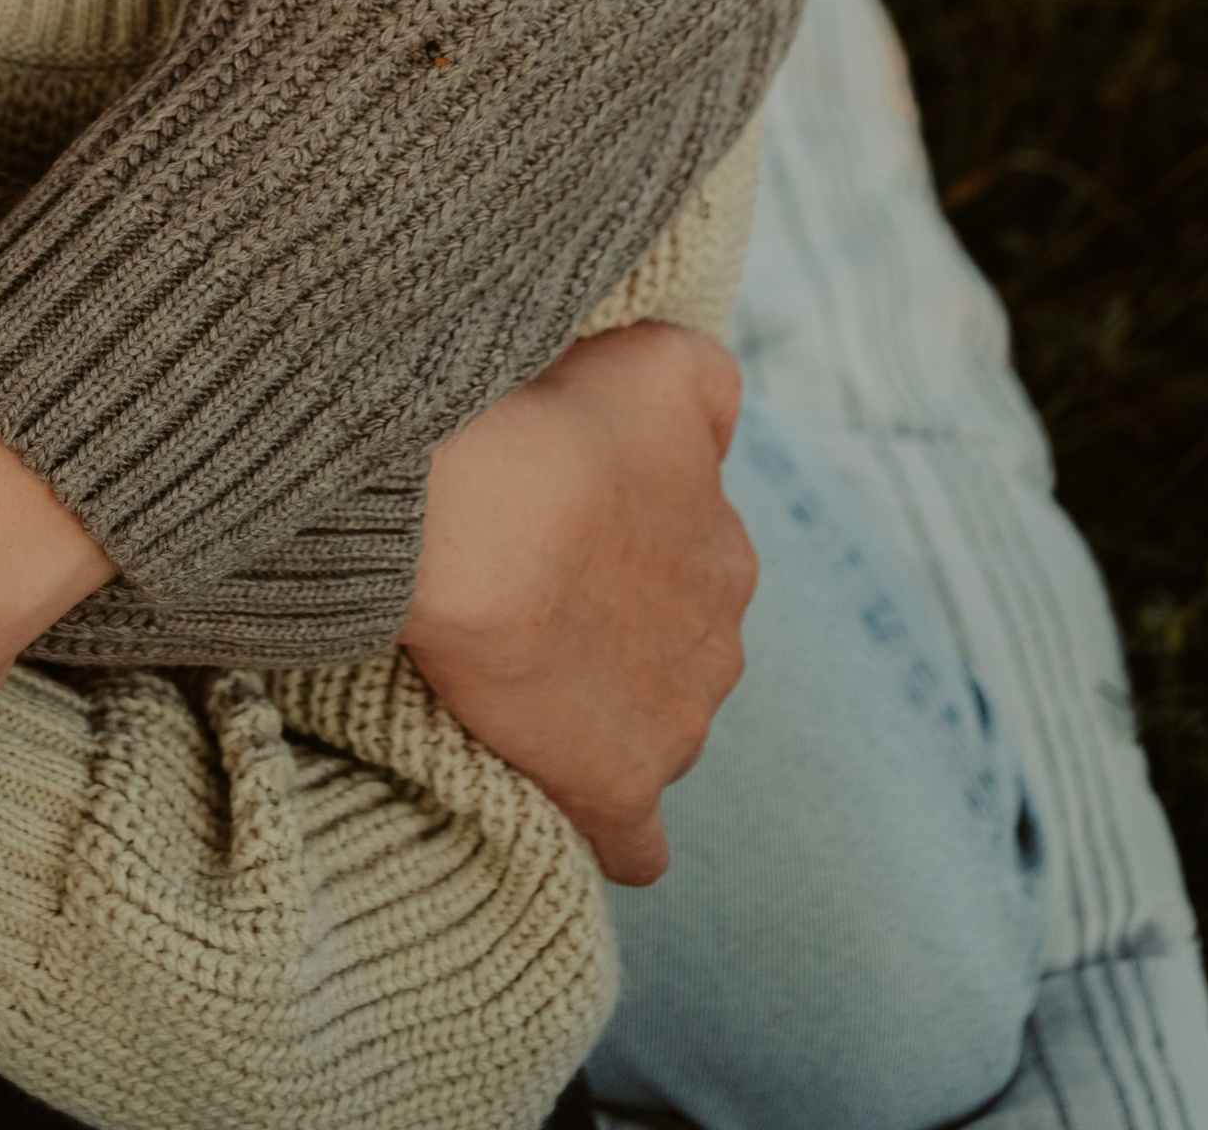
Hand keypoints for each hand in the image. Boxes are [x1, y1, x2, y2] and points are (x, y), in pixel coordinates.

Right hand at [399, 322, 754, 884]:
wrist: (483, 512)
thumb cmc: (555, 424)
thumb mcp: (658, 362)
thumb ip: (709, 389)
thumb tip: (717, 433)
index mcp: (724, 552)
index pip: (692, 568)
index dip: (622, 553)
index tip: (558, 536)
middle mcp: (719, 643)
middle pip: (676, 654)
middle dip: (618, 635)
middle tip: (528, 598)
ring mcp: (675, 723)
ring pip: (655, 732)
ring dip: (602, 713)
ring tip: (517, 680)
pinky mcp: (618, 788)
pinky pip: (637, 845)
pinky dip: (611, 829)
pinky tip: (567, 799)